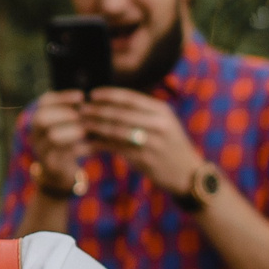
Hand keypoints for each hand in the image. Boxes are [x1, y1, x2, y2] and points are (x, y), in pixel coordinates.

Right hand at [28, 91, 89, 196]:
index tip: (81, 96)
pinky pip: (62, 155)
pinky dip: (78, 149)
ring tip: (84, 130)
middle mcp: (36, 134)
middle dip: (62, 114)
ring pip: (51, 137)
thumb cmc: (68, 144)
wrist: (59, 174)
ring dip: (69, 131)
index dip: (62, 97)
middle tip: (79, 115)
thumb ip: (75, 114)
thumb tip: (93, 98)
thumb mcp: (68, 127)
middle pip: (41, 118)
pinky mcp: (50, 164)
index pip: (45, 102)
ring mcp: (40, 150)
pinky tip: (91, 146)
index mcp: (39, 120)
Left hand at [80, 89, 203, 198]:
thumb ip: (143, 112)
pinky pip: (117, 149)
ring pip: (116, 131)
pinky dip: (101, 144)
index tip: (92, 94)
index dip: (109, 95)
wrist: (188, 174)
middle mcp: (158, 124)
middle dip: (98, 110)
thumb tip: (113, 103)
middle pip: (121, 113)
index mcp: (161, 111)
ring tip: (82, 124)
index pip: (131, 98)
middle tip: (81, 109)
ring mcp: (152, 142)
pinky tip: (90, 143)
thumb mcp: (164, 123)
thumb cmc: (170, 146)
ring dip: (96, 127)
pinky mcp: (144, 160)